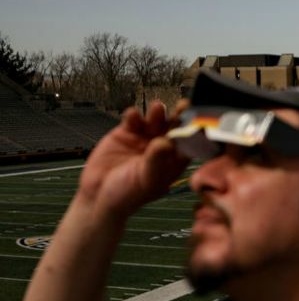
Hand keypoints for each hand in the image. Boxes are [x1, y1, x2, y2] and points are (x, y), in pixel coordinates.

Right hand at [78, 102, 189, 216]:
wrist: (98, 194)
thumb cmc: (128, 195)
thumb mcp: (147, 180)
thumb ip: (156, 161)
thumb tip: (165, 142)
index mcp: (174, 161)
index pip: (189, 143)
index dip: (194, 132)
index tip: (198, 122)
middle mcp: (163, 147)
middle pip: (174, 127)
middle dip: (179, 116)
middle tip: (184, 105)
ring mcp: (145, 138)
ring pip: (155, 121)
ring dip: (157, 113)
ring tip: (157, 109)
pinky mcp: (126, 133)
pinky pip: (133, 120)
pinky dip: (133, 116)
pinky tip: (133, 116)